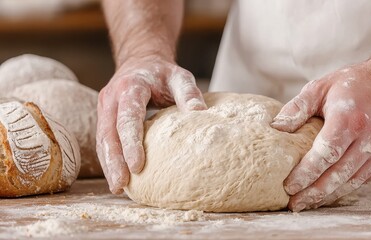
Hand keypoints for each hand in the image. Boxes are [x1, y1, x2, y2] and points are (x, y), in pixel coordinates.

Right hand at [97, 56, 206, 193]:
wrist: (140, 63)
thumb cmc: (162, 73)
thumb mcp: (179, 76)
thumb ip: (188, 91)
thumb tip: (200, 112)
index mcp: (129, 87)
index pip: (127, 118)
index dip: (131, 143)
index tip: (137, 166)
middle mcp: (111, 98)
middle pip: (108, 133)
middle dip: (114, 161)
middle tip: (121, 185)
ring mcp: (105, 109)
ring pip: (102, 140)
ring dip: (108, 164)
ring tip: (118, 188)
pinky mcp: (105, 118)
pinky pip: (104, 141)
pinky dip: (110, 159)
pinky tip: (118, 176)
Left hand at [271, 62, 370, 210]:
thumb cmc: (354, 83)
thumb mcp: (321, 87)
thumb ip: (297, 107)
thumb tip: (276, 128)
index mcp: (349, 119)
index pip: (325, 154)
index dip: (306, 174)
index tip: (288, 187)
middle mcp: (369, 138)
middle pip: (337, 174)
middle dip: (313, 193)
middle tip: (294, 205)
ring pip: (351, 181)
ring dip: (328, 195)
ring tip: (307, 203)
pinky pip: (362, 179)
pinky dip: (343, 188)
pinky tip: (327, 192)